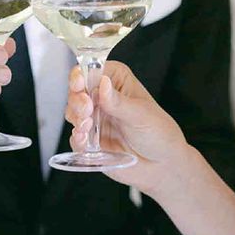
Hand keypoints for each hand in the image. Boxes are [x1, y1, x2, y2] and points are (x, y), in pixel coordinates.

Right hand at [65, 61, 189, 195]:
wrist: (162, 165)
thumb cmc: (159, 132)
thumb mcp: (140, 114)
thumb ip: (119, 102)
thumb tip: (103, 83)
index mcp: (116, 80)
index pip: (90, 69)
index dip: (81, 76)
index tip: (79, 85)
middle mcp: (103, 97)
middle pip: (76, 90)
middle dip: (77, 100)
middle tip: (86, 110)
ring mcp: (95, 118)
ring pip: (72, 112)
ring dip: (76, 119)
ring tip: (88, 126)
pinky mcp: (90, 139)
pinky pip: (75, 137)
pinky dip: (77, 138)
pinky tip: (85, 140)